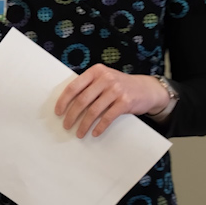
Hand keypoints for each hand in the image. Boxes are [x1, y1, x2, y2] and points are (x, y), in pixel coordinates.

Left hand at [54, 67, 168, 138]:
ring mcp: (116, 90)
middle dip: (71, 115)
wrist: (147, 89)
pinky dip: (99, 127)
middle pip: (82, 100)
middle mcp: (105, 78)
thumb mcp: (104, 79)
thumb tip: (67, 104)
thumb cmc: (120, 86)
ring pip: (93, 111)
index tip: (58, 112)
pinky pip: (107, 117)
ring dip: (84, 125)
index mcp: (96, 71)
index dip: (63, 101)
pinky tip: (94, 133)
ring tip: (79, 133)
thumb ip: (89, 86)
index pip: (74, 86)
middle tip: (66, 125)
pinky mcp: (125, 101)